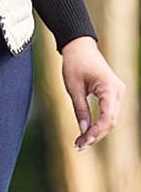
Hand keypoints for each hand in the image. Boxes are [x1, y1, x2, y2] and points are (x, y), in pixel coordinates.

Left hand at [61, 36, 125, 150]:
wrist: (79, 46)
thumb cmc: (75, 62)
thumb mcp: (73, 87)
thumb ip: (80, 109)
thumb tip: (84, 131)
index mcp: (109, 87)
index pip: (107, 117)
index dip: (96, 133)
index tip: (82, 142)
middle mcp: (118, 90)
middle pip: (110, 121)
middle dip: (95, 135)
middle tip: (78, 145)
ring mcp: (118, 92)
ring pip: (111, 119)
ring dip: (97, 131)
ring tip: (81, 141)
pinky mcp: (114, 93)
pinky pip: (109, 112)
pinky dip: (99, 123)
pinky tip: (88, 132)